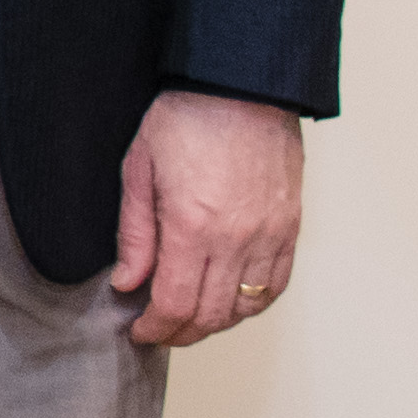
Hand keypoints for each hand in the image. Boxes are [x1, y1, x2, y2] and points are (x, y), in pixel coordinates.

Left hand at [109, 91, 308, 349]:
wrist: (242, 84)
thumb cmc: (188, 116)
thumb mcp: (140, 169)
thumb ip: (134, 234)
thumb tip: (127, 283)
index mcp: (192, 226)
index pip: (174, 304)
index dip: (154, 328)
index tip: (140, 330)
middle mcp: (235, 238)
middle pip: (210, 316)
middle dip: (180, 333)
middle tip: (161, 330)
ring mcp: (268, 234)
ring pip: (244, 308)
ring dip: (216, 323)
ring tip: (192, 317)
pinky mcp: (290, 226)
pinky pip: (276, 285)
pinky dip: (253, 304)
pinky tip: (231, 301)